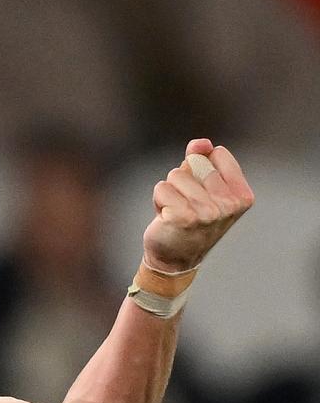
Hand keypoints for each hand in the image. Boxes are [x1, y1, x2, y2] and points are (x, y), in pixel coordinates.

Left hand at [142, 139, 254, 272]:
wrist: (175, 259)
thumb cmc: (191, 219)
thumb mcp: (203, 188)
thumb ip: (202, 159)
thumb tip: (200, 143)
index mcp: (242, 196)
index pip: (218, 154)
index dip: (201, 166)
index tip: (203, 191)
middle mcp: (228, 205)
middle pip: (194, 163)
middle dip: (184, 180)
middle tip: (187, 204)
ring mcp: (206, 212)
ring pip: (175, 175)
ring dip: (170, 191)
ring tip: (177, 211)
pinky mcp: (182, 217)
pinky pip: (161, 188)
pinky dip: (158, 200)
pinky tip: (166, 218)